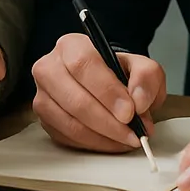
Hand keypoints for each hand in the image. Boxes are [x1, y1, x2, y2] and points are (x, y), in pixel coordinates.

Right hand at [31, 32, 165, 151]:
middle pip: (74, 99)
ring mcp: (43, 95)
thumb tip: (139, 101)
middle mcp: (49, 68)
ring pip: (69, 123)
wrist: (103, 84)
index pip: (82, 65)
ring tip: (127, 139)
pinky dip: (94, 144)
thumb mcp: (140, 66)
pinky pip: (68, 138)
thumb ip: (146, 77)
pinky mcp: (44, 119)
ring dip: (103, 137)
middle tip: (132, 132)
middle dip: (107, 121)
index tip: (129, 111)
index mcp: (70, 45)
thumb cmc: (117, 73)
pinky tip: (112, 141)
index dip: (107, 91)